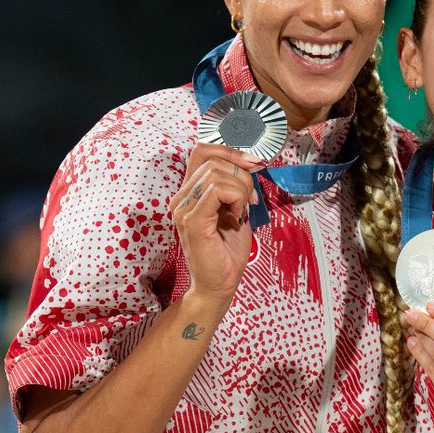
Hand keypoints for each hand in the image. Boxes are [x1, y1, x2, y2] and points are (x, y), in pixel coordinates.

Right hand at [168, 143, 261, 308]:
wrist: (219, 285)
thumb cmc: (227, 251)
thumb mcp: (236, 209)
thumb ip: (236, 186)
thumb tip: (250, 161)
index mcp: (189, 192)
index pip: (202, 150)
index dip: (228, 148)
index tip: (252, 161)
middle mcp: (181, 198)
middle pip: (213, 160)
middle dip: (242, 174)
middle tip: (250, 199)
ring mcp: (183, 209)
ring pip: (216, 173)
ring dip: (240, 188)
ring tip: (242, 211)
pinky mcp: (192, 222)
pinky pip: (216, 190)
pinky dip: (235, 198)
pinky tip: (238, 215)